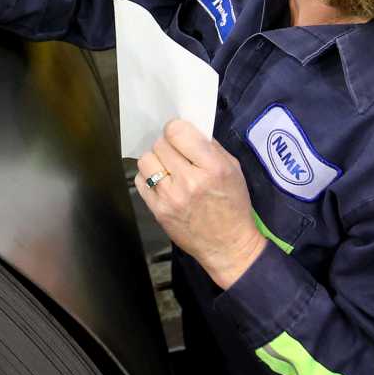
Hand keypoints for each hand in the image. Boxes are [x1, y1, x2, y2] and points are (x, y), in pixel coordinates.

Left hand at [135, 119, 267, 289]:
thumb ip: (211, 147)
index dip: (176, 129)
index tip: (180, 135)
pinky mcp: (158, 211)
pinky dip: (148, 178)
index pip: (178, 132)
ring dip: (155, 160)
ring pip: (145, 160)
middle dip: (168, 145)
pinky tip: (161, 182)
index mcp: (212, 167)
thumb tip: (187, 130)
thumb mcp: (233, 169)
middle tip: (176, 154)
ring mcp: (170, 197)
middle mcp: (189, 181)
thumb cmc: (233, 205)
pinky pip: (140, 181)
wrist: (228, 245)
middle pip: (160, 144)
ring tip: (167, 168)